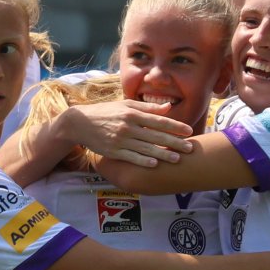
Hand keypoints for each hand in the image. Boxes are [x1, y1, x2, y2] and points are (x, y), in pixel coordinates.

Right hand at [62, 99, 196, 166]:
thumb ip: (147, 108)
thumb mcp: (125, 105)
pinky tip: (155, 164)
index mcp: (133, 113)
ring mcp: (120, 140)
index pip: (159, 120)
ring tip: (177, 159)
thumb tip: (168, 107)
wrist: (79, 123)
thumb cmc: (106, 112)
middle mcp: (128, 126)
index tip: (189, 131)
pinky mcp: (113, 151)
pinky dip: (143, 161)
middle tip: (190, 148)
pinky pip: (131, 157)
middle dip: (175, 142)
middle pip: (156, 135)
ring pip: (146, 148)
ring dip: (163, 154)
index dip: (175, 126)